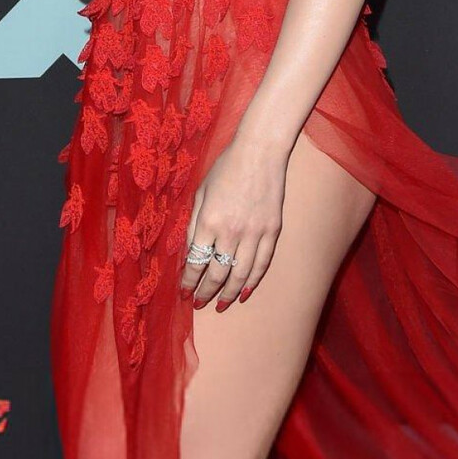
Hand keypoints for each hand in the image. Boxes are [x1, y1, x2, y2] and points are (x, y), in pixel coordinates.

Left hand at [182, 133, 287, 308]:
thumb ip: (195, 225)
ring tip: (221, 305)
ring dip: (229, 294)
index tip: (184, 292)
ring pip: (240, 274)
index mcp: (209, 221)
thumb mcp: (200, 193)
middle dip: (206, 292)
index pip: (196, 262)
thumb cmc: (225, 169)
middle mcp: (231, 232)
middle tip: (200, 303)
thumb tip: (191, 253)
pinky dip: (253, 281)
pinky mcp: (272, 231)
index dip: (189, 280)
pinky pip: (262, 263)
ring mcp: (254, 233)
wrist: (260, 153)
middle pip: (218, 273)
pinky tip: (245, 292)